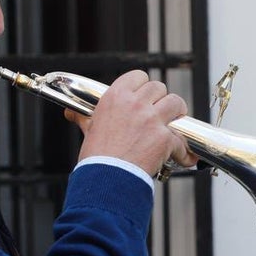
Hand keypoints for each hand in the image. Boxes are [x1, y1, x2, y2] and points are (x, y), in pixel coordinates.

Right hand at [64, 71, 198, 176]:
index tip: (146, 96)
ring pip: (176, 103)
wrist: (106, 179)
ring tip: (177, 126)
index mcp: (115, 97)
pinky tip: (182, 158)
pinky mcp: (164, 138)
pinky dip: (184, 152)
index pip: (138, 76)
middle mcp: (135, 104)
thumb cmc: (96, 157)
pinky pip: (182, 140)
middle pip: (159, 88)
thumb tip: (71, 112)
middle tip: (162, 112)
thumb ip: (84, 117)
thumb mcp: (89, 130)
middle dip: (163, 100)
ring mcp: (151, 120)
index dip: (144, 86)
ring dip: (178, 115)